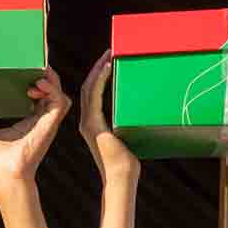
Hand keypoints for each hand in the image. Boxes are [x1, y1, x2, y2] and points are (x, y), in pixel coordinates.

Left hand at [0, 68, 70, 186]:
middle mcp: (40, 121)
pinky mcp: (49, 125)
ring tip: (39, 73)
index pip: (38, 96)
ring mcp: (47, 123)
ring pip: (59, 94)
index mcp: (28, 122)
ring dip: (52, 81)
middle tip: (36, 64)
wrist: (4, 176)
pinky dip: (53, 90)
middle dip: (47, 75)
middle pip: (51, 91)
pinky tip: (39, 84)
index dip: (37, 81)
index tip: (28, 68)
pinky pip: (60, 102)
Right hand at [78, 52, 141, 185]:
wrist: (121, 176)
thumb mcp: (127, 135)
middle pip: (88, 87)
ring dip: (98, 69)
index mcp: (93, 123)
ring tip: (108, 55)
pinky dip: (100, 79)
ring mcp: (88, 122)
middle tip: (108, 51)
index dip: (98, 75)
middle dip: (98, 67)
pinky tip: (108, 67)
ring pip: (88, 88)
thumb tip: (140, 110)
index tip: (108, 61)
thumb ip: (126, 122)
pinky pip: (94, 95)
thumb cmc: (127, 161)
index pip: (92, 93)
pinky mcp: (93, 123)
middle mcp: (86, 121)